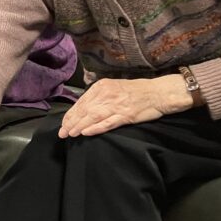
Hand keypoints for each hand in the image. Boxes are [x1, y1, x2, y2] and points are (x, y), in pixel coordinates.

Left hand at [58, 75, 192, 138]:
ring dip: (79, 126)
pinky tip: (86, 132)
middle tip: (62, 133)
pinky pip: (107, 123)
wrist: (159, 93)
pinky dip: (95, 128)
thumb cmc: (137, 91)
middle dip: (71, 122)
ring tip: (70, 134)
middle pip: (84, 110)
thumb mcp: (113, 87)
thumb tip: (83, 108)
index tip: (64, 124)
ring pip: (92, 117)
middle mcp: (106, 95)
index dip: (71, 114)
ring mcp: (116, 105)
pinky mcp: (125, 115)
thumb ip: (99, 96)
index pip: (81, 102)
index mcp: (101, 87)